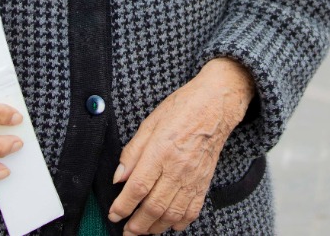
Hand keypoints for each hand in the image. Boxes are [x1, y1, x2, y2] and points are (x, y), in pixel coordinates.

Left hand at [109, 58, 254, 234]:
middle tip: (126, 230)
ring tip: (143, 231)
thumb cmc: (182, 109)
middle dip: (136, 224)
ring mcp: (193, 178)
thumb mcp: (149, 123)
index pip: (138, 187)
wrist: (215, 107)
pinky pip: (192, 211)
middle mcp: (178, 168)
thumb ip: (132, 152)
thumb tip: (118, 177)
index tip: (114, 214)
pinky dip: (178, 223)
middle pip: (154, 206)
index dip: (123, 206)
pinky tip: (168, 224)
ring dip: (155, 228)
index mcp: (161, 150)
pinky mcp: (204, 183)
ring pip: (172, 214)